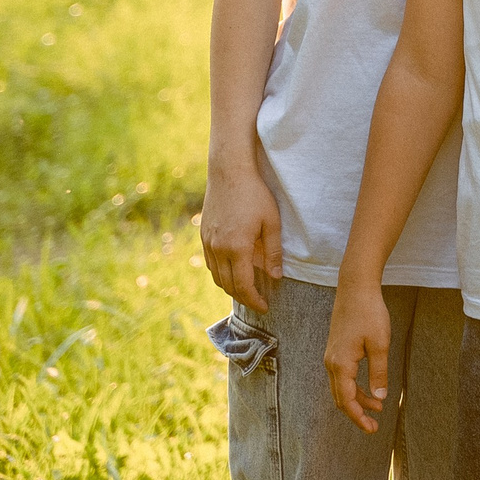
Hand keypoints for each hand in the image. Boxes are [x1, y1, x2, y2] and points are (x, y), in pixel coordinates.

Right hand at [201, 158, 282, 312]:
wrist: (229, 173)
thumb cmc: (255, 195)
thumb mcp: (272, 222)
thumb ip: (273, 252)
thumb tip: (276, 277)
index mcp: (237, 248)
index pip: (244, 285)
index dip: (254, 300)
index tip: (264, 307)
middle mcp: (218, 249)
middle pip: (228, 285)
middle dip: (243, 297)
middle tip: (257, 302)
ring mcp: (208, 243)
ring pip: (217, 277)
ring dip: (231, 287)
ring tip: (246, 290)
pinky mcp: (204, 236)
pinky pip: (211, 264)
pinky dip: (221, 274)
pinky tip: (233, 272)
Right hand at [324, 280, 392, 432]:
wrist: (356, 288)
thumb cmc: (369, 313)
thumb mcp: (380, 344)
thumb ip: (379, 373)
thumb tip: (380, 397)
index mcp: (341, 364)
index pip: (346, 401)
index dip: (359, 418)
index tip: (372, 429)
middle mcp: (331, 363)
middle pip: (341, 398)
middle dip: (357, 413)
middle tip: (374, 425)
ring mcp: (332, 356)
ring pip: (342, 388)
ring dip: (358, 400)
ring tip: (378, 406)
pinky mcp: (336, 350)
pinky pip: (343, 377)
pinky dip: (355, 387)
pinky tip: (370, 388)